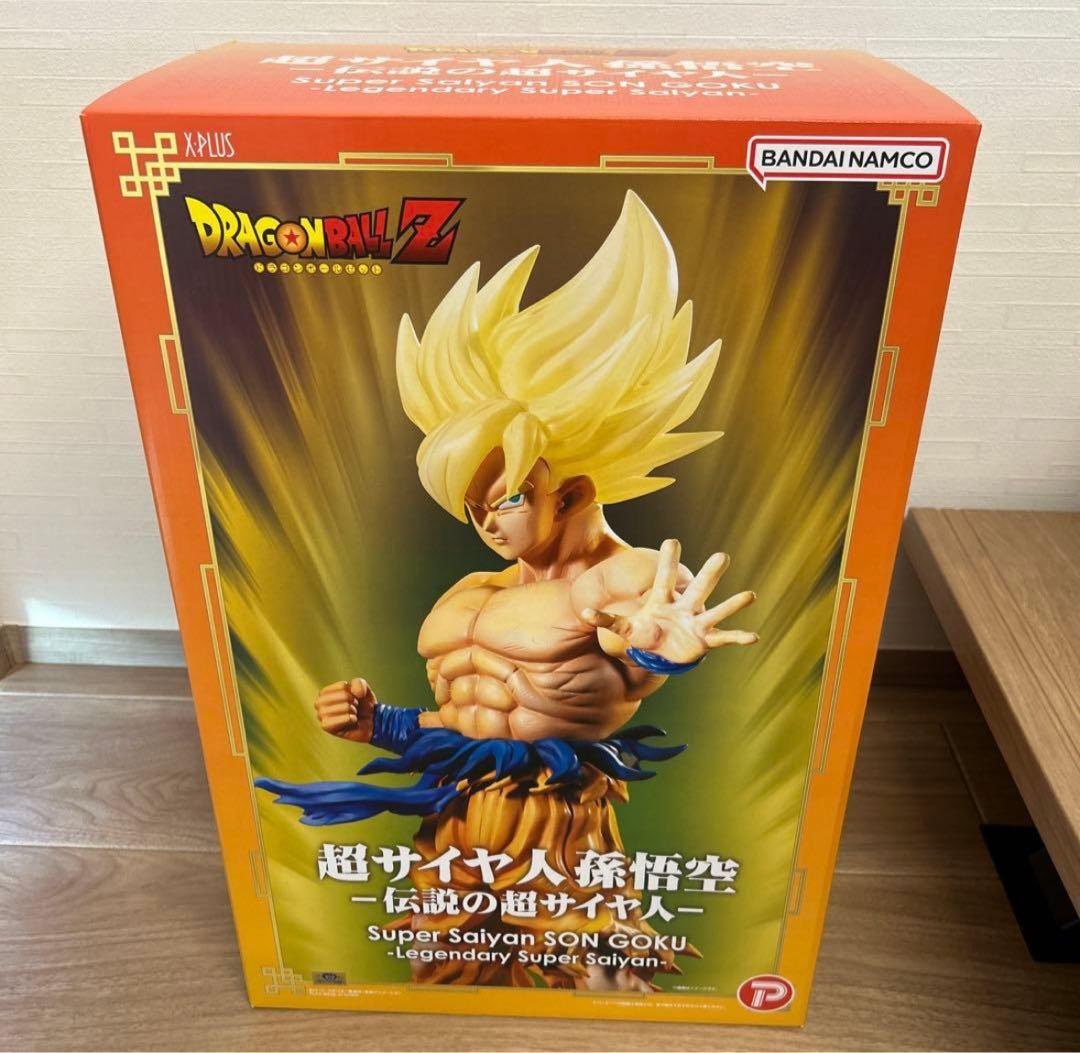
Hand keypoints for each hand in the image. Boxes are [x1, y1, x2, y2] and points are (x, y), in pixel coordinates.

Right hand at [314, 677, 375, 742]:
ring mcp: (321, 715)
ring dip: (353, 711)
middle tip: (353, 707)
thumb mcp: (362, 688)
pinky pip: (340, 720)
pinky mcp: (325, 726)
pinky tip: (351, 722)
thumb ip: (359, 683)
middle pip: (344, 696)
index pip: (343, 686)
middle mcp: (319, 702)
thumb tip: (355, 692)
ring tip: (352, 715)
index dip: (353, 692)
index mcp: (325, 692)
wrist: (368, 722)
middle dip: (353, 702)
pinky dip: (349, 720)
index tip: (352, 698)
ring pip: (344, 707)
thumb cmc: (361, 704)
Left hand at [582, 539, 757, 665]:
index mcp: (663, 599)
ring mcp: (696, 623)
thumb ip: (606, 620)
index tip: (670, 541)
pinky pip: (723, 638)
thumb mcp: (623, 628)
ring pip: (716, 611)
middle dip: (709, 574)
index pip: (664, 577)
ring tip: (750, 595)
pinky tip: (753, 636)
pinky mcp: (704, 641)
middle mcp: (684, 607)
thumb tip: (584, 612)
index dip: (667, 561)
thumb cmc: (644, 632)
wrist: (661, 651)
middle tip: (723, 555)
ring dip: (733, 604)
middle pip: (697, 588)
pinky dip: (738, 637)